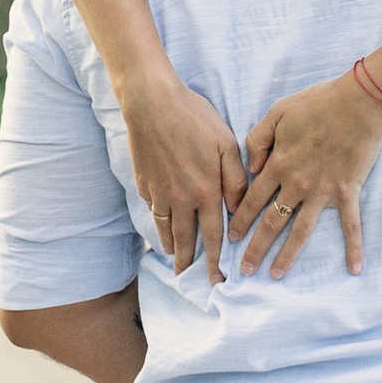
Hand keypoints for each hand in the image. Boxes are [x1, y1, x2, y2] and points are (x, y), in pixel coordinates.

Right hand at [116, 61, 247, 280]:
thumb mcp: (226, 143)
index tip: (218, 278)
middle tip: (190, 278)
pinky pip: (153, 210)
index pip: (214, 234)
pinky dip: (158, 223)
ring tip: (175, 257)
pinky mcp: (144, 182)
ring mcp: (159, 192)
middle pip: (187, 238)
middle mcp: (181, 198)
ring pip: (166, 228)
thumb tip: (238, 209)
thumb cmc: (194, 117)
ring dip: (172, 246)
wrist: (151, 103)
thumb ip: (235, 179)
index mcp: (206, 190)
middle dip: (190, 261)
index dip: (217, 259)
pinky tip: (162, 225)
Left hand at [227, 71, 381, 279]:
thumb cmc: (317, 103)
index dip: (240, 219)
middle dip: (255, 247)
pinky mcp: (347, 192)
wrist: (357, 102)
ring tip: (275, 275)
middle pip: (272, 221)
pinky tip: (354, 269)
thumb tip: (252, 169)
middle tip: (244, 269)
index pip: (252, 198)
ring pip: (300, 230)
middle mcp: (297, 183)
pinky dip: (354, 247)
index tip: (230, 238)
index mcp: (279, 164)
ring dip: (287, 255)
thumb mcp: (277, 112)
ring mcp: (322, 191)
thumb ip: (258, 139)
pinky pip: (351, 225)